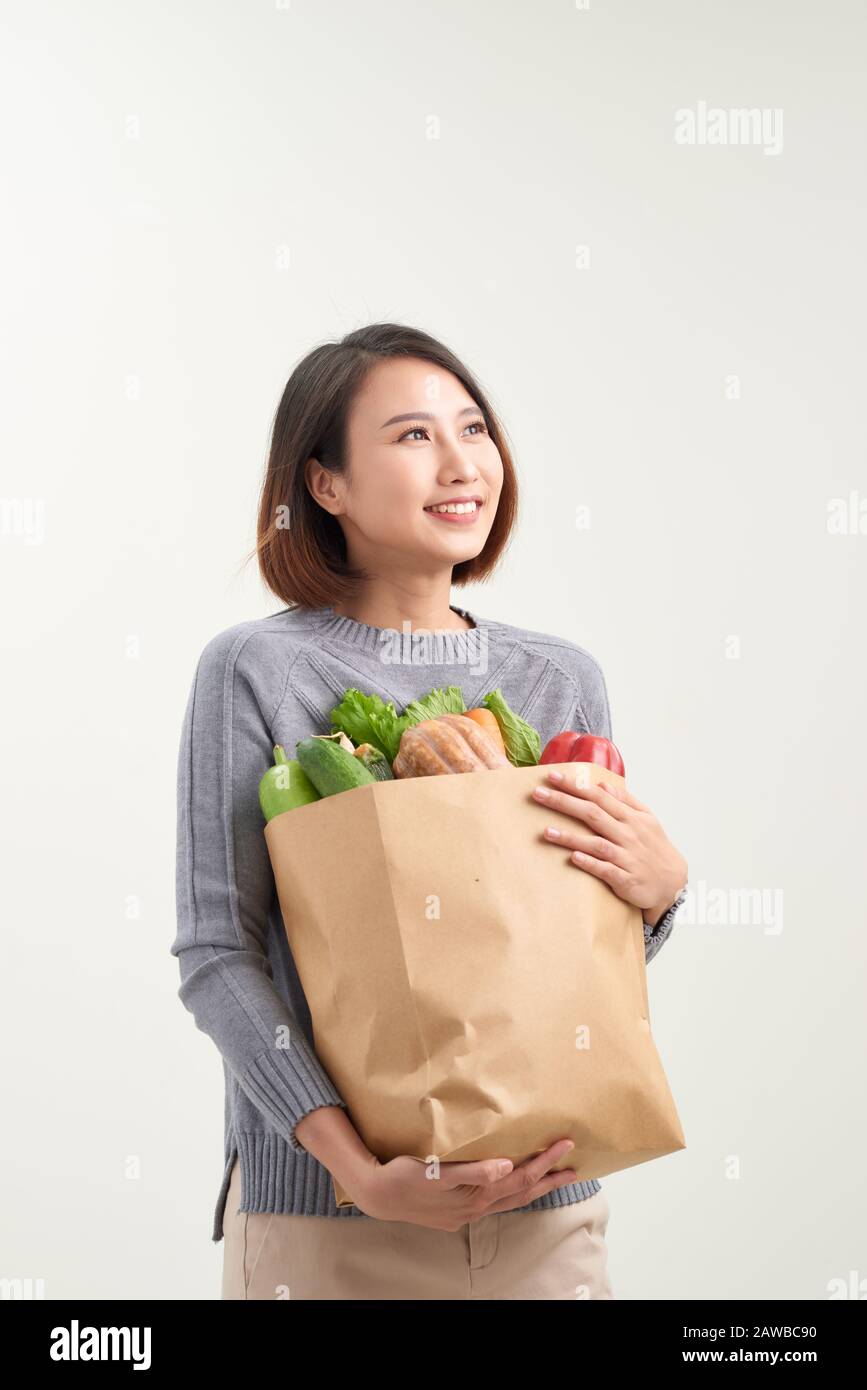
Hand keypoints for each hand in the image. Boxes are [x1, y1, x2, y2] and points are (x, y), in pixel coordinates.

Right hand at [348, 1139, 579, 1229]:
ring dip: (534, 1189)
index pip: (521, 1178)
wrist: (377, 1195)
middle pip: (521, 1193)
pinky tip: (510, 1188)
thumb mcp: (437, 1171)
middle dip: (548, 1178)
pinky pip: (493, 1203)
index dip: (545, 1163)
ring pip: (509, 1201)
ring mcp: (466, 1212)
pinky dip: (510, 1195)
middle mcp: (476, 1207)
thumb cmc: (405, 1176)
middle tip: (574, 1167)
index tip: (564, 1146)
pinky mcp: (456, 1213)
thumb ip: (474, 1171)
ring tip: (554, 1178)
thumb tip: (508, 1166)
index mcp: (477, 1195)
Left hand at [531, 769, 686, 924]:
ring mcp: (626, 857)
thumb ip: (625, 800)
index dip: (575, 786)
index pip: (598, 797)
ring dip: (570, 837)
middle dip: (564, 802)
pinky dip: (590, 863)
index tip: (552, 776)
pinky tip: (573, 858)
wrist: (673, 883)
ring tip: (546, 831)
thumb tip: (603, 784)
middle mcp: (627, 834)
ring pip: (596, 843)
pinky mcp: (625, 879)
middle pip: (592, 815)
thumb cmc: (655, 848)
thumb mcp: (647, 819)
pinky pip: (605, 870)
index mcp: (630, 818)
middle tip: (538, 794)